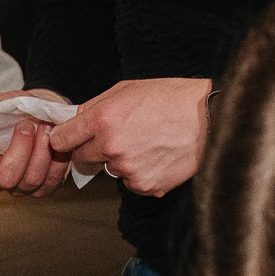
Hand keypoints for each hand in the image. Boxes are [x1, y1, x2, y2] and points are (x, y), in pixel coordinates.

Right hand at [0, 89, 71, 196]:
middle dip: (18, 150)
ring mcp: (23, 187)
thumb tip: (0, 105)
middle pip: (5, 180)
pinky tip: (57, 137)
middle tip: (26, 125)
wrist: (44, 115)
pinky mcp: (46, 186)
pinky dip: (57, 157)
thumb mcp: (5, 104)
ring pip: (32, 180)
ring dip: (41, 150)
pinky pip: (53, 180)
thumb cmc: (19, 111)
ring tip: (46, 125)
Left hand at [47, 77, 212, 196]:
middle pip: (81, 157)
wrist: (212, 118)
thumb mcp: (127, 89)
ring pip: (109, 169)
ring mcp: (128, 169)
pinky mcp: (146, 186)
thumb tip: (70, 120)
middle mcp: (112, 147)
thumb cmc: (171, 99)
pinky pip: (131, 182)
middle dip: (91, 148)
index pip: (61, 139)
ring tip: (146, 142)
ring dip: (119, 160)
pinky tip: (157, 156)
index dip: (63, 138)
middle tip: (116, 136)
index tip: (67, 138)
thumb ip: (94, 106)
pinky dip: (139, 173)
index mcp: (103, 119)